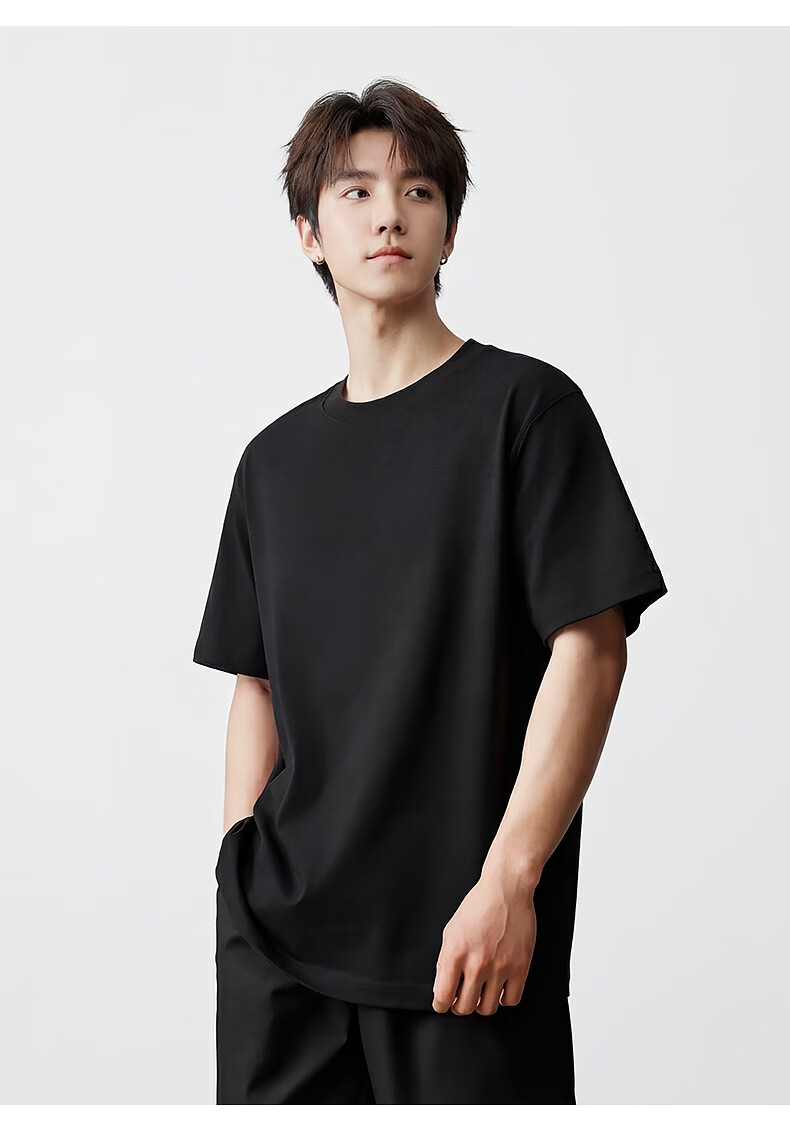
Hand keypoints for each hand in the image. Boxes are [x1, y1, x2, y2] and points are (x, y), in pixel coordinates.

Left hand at [432, 862, 537, 1015]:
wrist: (506, 891)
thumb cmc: (478, 907)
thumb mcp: (451, 931)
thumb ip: (444, 961)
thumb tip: (442, 988)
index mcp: (455, 954)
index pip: (443, 998)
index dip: (441, 1005)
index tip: (445, 1002)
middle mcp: (477, 964)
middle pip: (465, 1008)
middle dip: (460, 1005)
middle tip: (463, 996)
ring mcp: (500, 968)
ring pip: (487, 1008)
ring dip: (482, 1004)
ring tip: (482, 991)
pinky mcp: (520, 968)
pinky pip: (511, 1000)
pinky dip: (504, 998)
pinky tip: (500, 987)